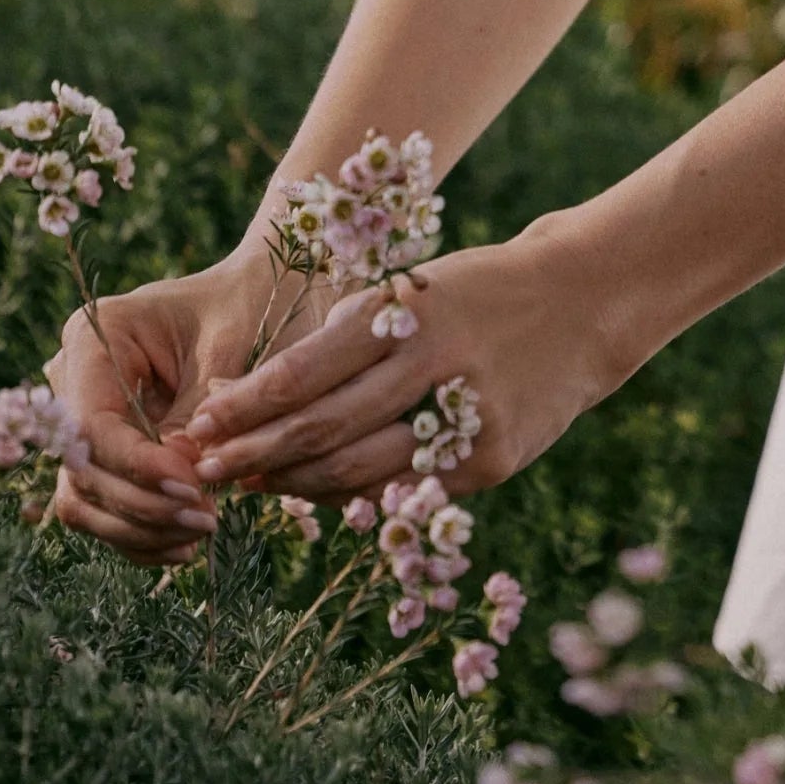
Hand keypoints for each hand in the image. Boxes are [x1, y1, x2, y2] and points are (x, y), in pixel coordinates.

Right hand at [46, 252, 320, 563]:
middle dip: (141, 504)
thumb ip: (199, 411)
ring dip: (139, 527)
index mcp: (96, 337)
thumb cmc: (251, 307)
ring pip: (86, 498)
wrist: (263, 296)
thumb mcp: (231, 348)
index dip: (135, 466)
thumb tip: (178, 476)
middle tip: (206, 520)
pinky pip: (106, 508)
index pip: (91, 423)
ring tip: (201, 534)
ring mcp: (88, 421)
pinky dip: (141, 533)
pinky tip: (185, 546)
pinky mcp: (110, 455)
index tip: (192, 489)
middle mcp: (77, 381)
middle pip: (81, 468)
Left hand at [180, 230, 610, 504]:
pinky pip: (404, 487)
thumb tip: (244, 395)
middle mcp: (437, 365)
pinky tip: (319, 487)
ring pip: (358, 470)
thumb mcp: (410, 293)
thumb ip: (338, 342)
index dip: (244, 407)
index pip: (304, 373)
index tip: (198, 425)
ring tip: (253, 482)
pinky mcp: (494, 460)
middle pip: (322, 428)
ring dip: (294, 482)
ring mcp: (470, 419)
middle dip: (253, 453)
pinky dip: (355, 490)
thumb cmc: (476, 293)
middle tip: (204, 470)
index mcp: (409, 313)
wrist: (587, 303)